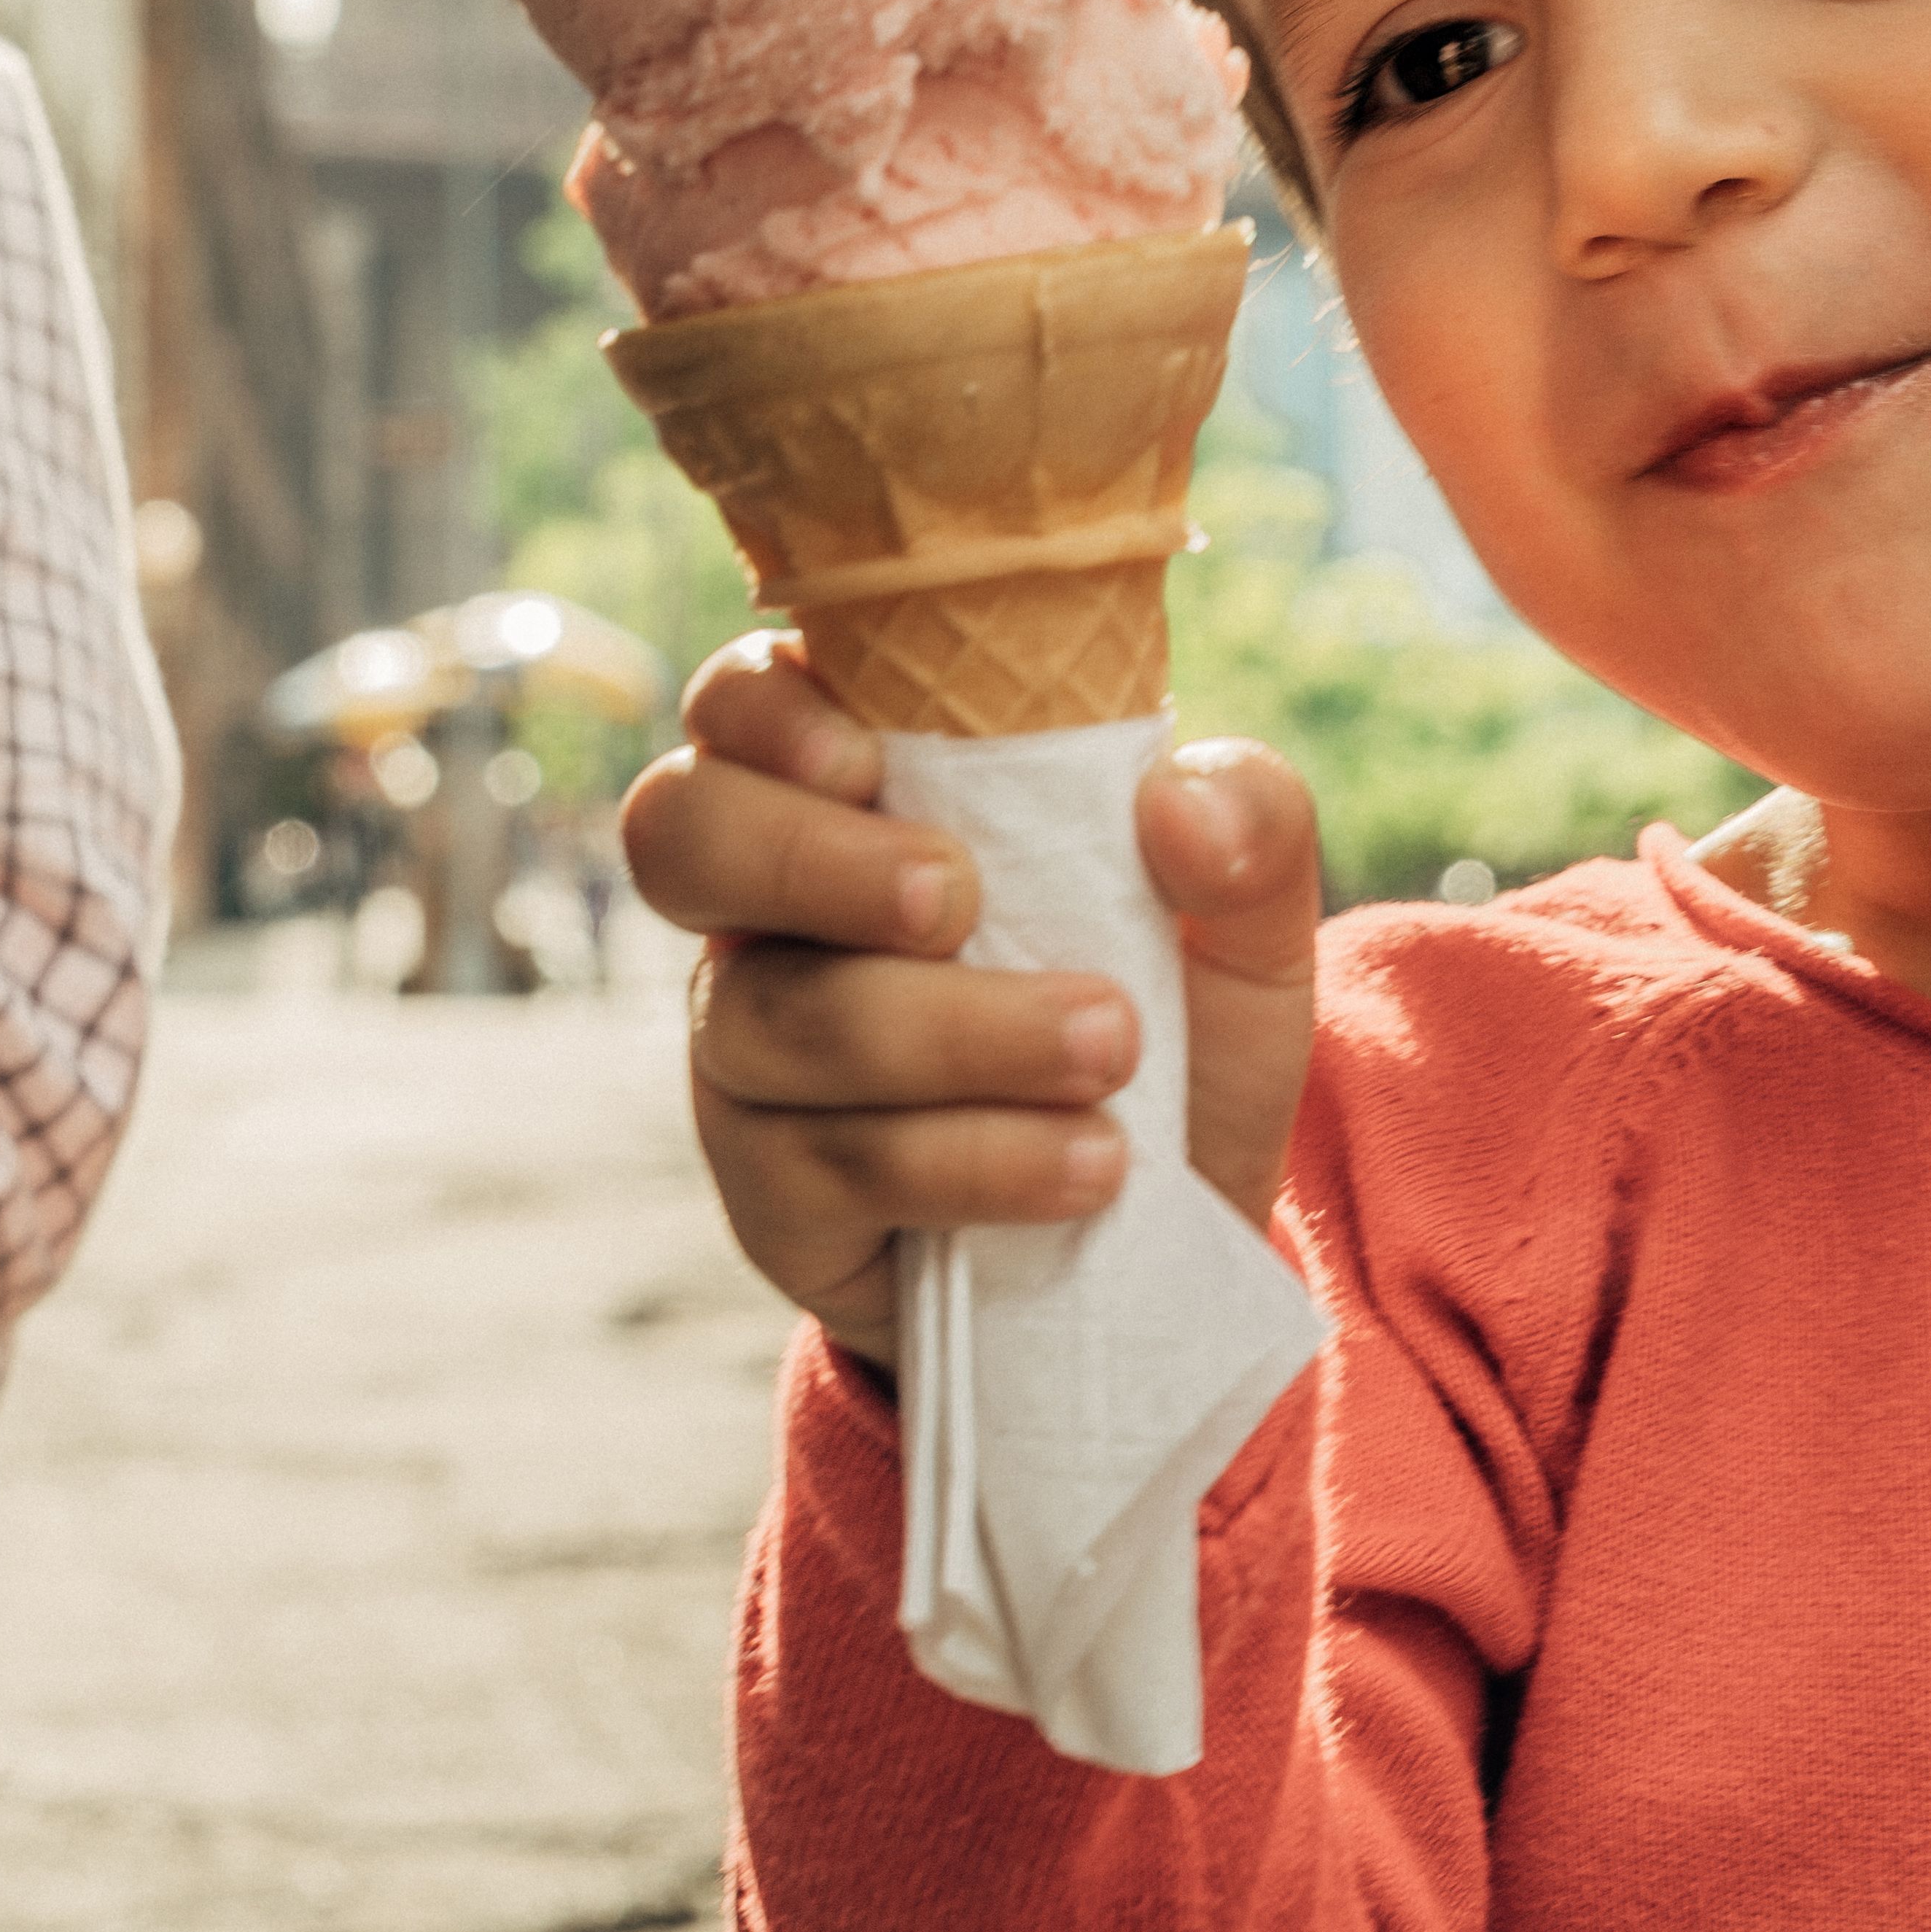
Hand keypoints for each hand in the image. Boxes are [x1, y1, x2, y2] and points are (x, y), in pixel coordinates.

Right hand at [620, 633, 1323, 1371]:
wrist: (1175, 1226)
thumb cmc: (1178, 1023)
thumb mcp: (1246, 923)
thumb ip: (1250, 827)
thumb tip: (1175, 798)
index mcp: (858, 798)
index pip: (737, 705)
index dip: (764, 713)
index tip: (867, 756)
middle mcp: (770, 911)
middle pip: (680, 836)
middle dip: (813, 859)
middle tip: (957, 901)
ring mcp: (753, 1053)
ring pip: (782, 1018)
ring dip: (956, 1032)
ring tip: (1112, 1052)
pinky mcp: (773, 1193)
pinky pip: (834, 1164)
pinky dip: (976, 1160)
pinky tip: (1089, 1167)